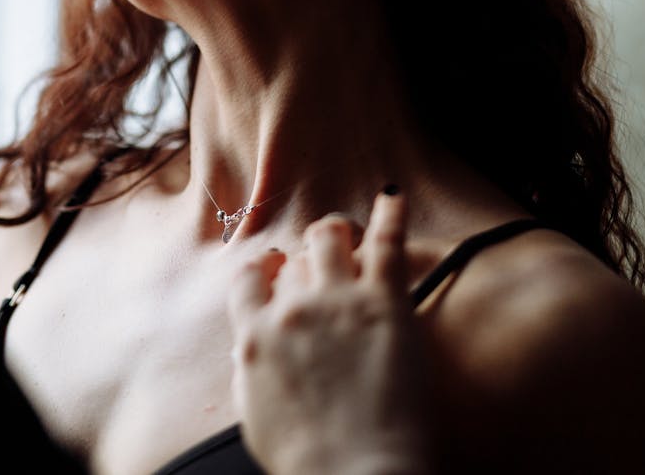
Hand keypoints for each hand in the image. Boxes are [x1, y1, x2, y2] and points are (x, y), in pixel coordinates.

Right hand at [227, 190, 431, 474]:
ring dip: (335, 231)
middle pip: (295, 259)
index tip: (274, 271)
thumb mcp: (255, 412)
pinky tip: (394, 196)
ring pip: (330, 235)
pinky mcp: (386, 303)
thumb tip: (254, 341)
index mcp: (256, 335)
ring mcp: (340, 301)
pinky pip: (387, 241)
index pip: (250, 278)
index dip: (264, 271)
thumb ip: (251, 365)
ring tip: (346, 232)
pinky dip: (391, 213)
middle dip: (306, 260)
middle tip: (320, 264)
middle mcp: (293, 308)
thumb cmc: (306, 461)